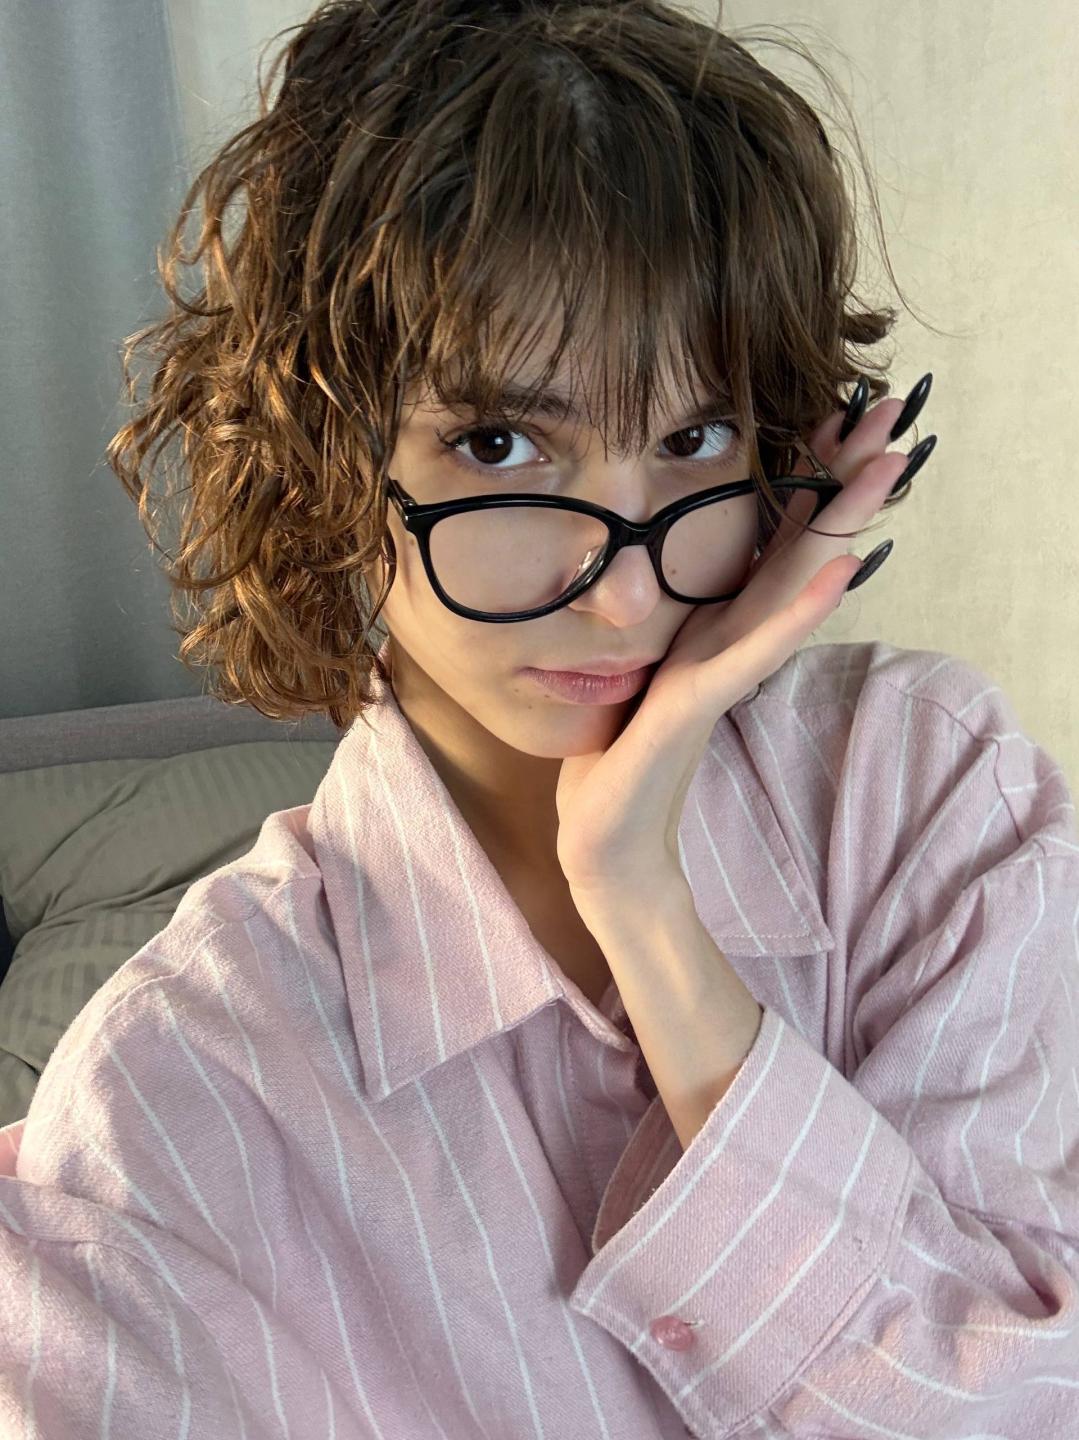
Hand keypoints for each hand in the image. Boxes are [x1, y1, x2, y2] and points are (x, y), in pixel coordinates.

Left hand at [555, 387, 919, 901]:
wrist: (604, 837)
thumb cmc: (621, 753)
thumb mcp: (645, 663)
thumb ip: (677, 620)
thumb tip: (674, 569)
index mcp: (718, 624)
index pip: (778, 538)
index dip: (813, 476)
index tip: (846, 413)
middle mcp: (732, 640)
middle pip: (803, 547)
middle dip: (846, 482)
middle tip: (896, 415)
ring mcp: (723, 670)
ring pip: (793, 585)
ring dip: (843, 524)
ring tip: (888, 468)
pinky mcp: (699, 704)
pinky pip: (753, 650)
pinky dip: (798, 610)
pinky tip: (839, 572)